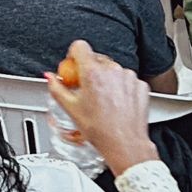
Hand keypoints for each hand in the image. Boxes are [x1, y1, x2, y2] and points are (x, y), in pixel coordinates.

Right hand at [48, 40, 158, 175]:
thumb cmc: (100, 130)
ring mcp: (128, 77)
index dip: (73, 55)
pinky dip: (121, 87)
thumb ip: (57, 88)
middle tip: (86, 88)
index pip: (79, 46)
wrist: (125, 144)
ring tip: (103, 100)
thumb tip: (50, 78)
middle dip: (89, 70)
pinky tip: (116, 103)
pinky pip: (127, 79)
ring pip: (112, 69)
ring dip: (106, 79)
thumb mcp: (71, 109)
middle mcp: (112, 70)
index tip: (73, 64)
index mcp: (92, 72)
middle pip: (96, 58)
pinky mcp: (140, 85)